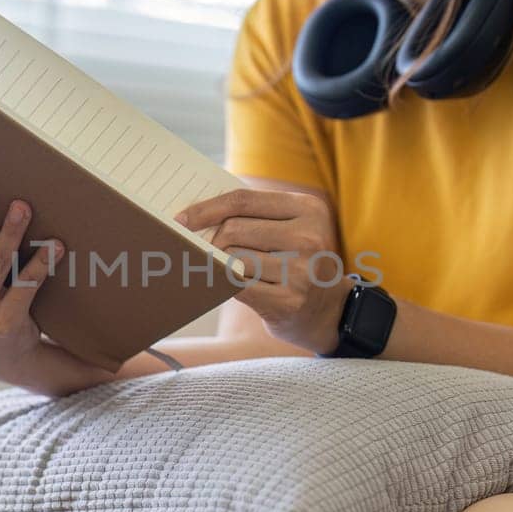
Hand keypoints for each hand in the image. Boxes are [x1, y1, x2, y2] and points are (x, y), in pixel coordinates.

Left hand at [177, 188, 352, 353]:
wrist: (331, 310)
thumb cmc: (298, 262)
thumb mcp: (292, 228)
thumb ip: (254, 216)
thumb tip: (196, 215)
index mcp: (308, 209)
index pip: (242, 200)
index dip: (206, 209)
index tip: (181, 219)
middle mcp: (308, 237)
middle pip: (233, 230)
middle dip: (213, 241)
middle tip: (207, 251)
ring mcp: (300, 271)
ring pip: (232, 259)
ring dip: (221, 265)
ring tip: (228, 270)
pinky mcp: (288, 301)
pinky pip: (236, 286)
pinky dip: (225, 284)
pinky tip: (228, 285)